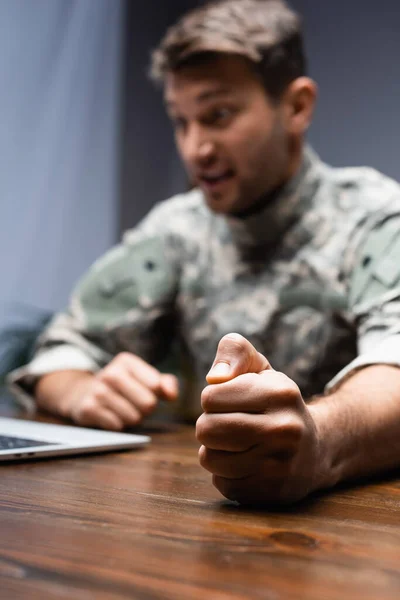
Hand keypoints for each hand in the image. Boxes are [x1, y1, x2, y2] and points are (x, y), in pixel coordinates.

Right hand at [43, 353, 178, 430]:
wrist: (83, 393)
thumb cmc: (123, 387)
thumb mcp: (144, 378)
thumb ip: (165, 383)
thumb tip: (172, 394)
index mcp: (127, 361)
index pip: (156, 385)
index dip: (155, 394)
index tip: (145, 391)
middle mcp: (111, 373)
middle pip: (148, 404)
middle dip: (145, 409)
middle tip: (134, 404)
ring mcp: (98, 390)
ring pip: (134, 418)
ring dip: (131, 418)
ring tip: (121, 409)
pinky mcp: (88, 408)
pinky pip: (117, 426)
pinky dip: (117, 425)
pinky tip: (109, 415)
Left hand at [196, 333, 320, 505]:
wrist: (317, 449)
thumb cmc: (276, 403)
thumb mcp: (261, 368)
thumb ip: (235, 351)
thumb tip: (214, 377)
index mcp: (280, 393)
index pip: (210, 397)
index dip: (213, 399)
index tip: (231, 401)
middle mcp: (285, 429)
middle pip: (206, 429)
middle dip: (208, 426)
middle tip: (228, 424)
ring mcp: (281, 464)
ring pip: (209, 459)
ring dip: (215, 452)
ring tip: (237, 445)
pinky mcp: (273, 492)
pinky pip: (223, 484)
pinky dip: (226, 475)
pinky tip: (247, 465)